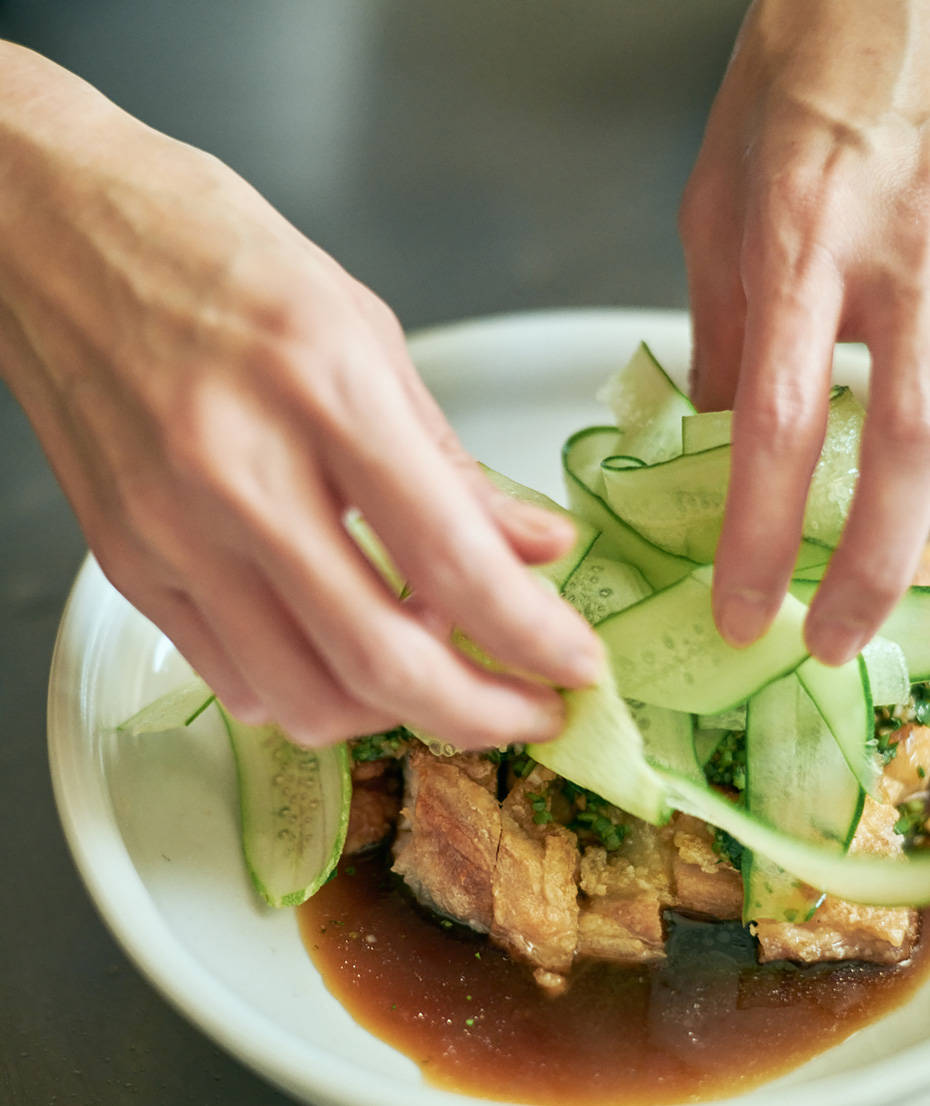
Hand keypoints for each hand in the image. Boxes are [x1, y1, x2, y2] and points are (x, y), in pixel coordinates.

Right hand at [0, 43, 600, 748]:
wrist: (49, 233)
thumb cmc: (208, 251)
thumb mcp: (362, 330)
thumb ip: (450, 461)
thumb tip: (532, 545)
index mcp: (320, 387)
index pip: (453, 556)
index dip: (532, 634)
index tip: (573, 664)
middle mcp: (237, 472)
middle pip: (379, 660)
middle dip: (478, 713)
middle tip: (525, 709)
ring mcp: (171, 530)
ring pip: (301, 698)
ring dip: (389, 711)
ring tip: (427, 663)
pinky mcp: (128, 565)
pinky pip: (230, 678)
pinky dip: (304, 689)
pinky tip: (334, 644)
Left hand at [679, 0, 929, 664]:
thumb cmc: (801, 78)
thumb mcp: (721, 205)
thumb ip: (724, 326)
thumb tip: (716, 428)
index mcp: (803, 251)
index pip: (776, 424)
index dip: (758, 533)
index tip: (742, 609)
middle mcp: (906, 265)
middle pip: (907, 449)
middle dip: (873, 566)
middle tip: (835, 637)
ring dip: (927, 529)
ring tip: (890, 596)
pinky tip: (921, 500)